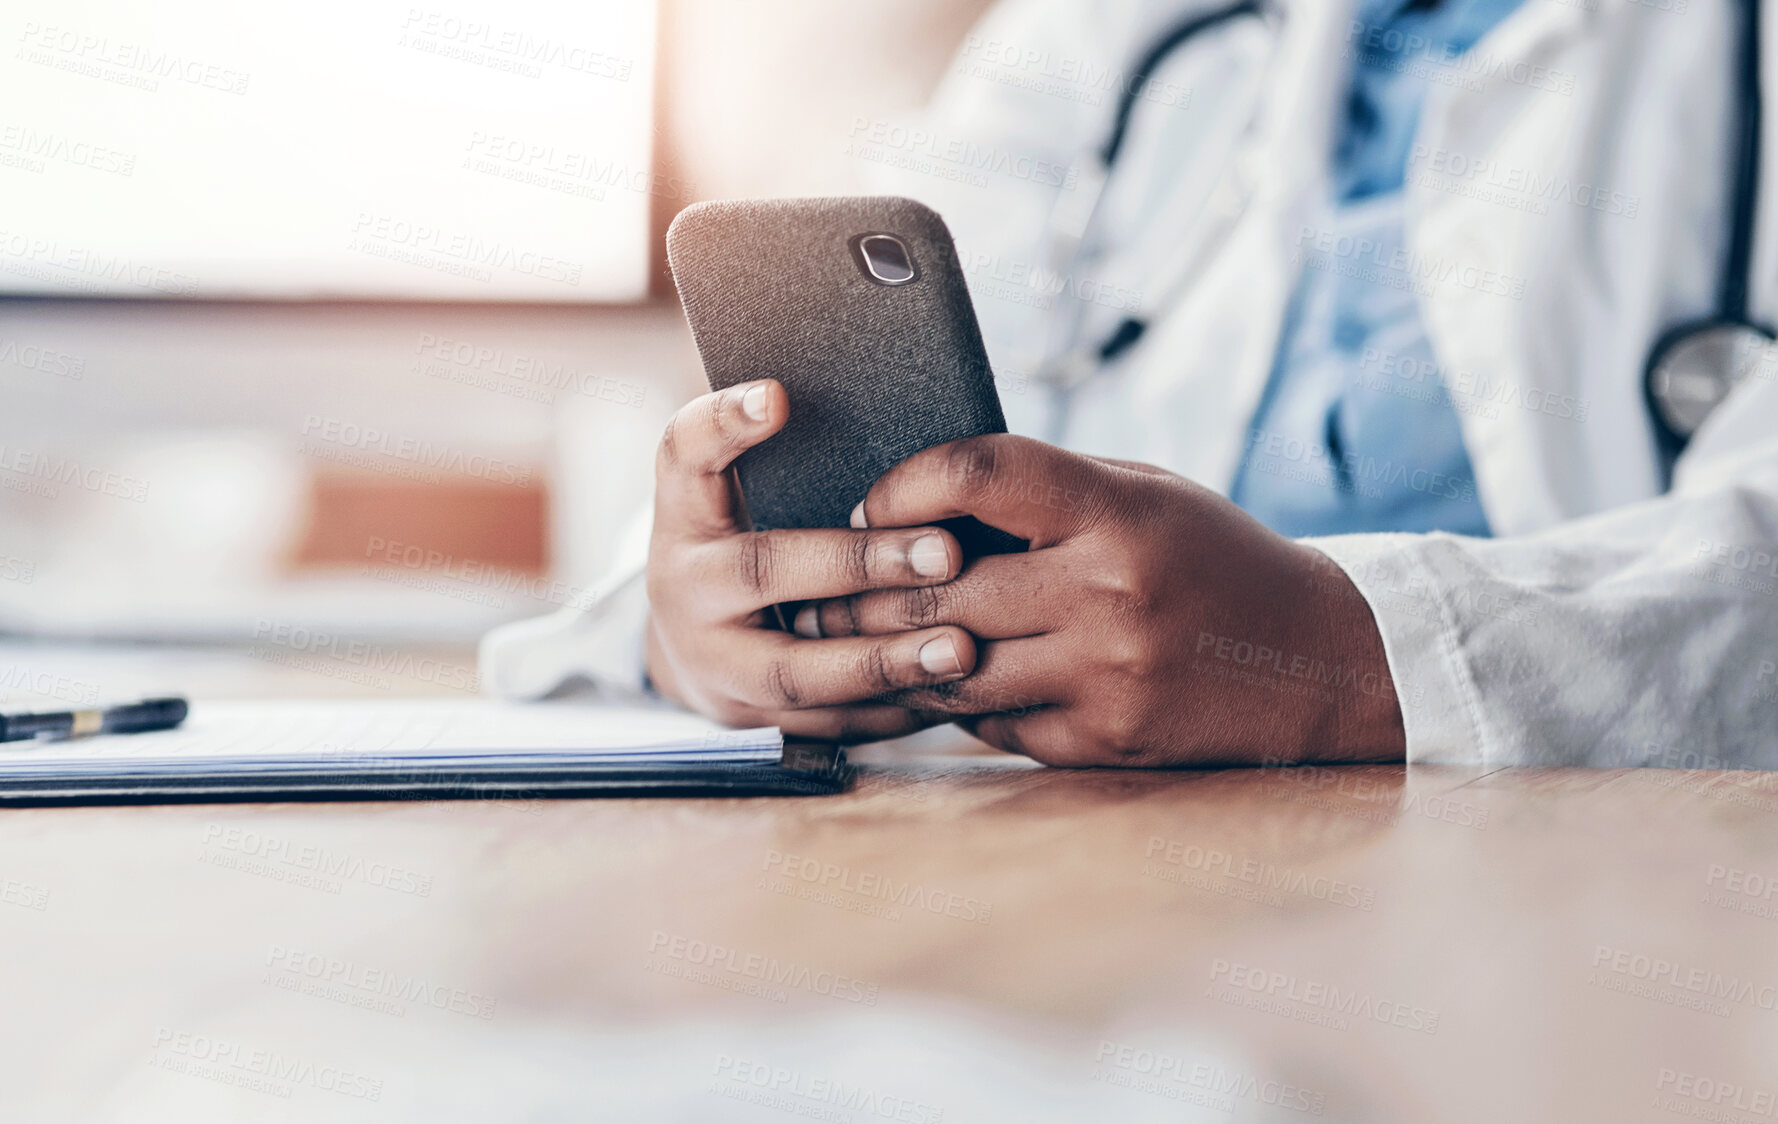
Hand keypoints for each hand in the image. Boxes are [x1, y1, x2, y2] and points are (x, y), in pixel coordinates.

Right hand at [644, 379, 978, 741]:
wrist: (693, 648)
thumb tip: (852, 399)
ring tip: (962, 646)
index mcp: (682, 513)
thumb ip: (775, 451)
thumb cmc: (741, 541)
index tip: (778, 395)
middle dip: (857, 564)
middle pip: (762, 570)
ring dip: (883, 660)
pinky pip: (826, 725)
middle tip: (946, 553)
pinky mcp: (751, 723)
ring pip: (795, 672)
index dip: (724, 424)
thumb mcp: (732, 492)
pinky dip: (891, 710)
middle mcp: (684, 587)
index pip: (684, 453)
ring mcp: (712, 664)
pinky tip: (951, 693)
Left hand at [793, 435, 1406, 765]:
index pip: (979, 471)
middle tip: (817, 590)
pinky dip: (961, 701)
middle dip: (864, 589)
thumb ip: (1046, 493)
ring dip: (898, 655)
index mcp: (1118, 512)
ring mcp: (1106, 676)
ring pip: (952, 667)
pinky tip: (942, 682)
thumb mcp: (1145, 495)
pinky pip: (993, 723)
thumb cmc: (1214, 559)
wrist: (1315, 660)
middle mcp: (1109, 594)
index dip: (905, 482)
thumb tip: (919, 498)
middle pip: (940, 586)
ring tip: (858, 640)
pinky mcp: (1103, 741)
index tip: (870, 502)